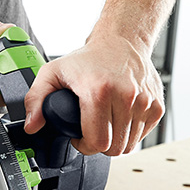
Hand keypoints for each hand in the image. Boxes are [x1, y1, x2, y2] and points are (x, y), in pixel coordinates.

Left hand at [23, 35, 163, 155]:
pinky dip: (130, 133)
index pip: (97, 142)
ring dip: (116, 140)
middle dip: (99, 145)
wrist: (121, 41)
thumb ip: (36, 100)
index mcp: (100, 91)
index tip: (79, 137)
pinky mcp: (157, 106)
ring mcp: (145, 102)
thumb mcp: (52, 73)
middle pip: (114, 148)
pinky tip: (120, 118)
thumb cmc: (88, 59)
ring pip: (129, 145)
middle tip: (91, 130)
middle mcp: (127, 97)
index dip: (85, 146)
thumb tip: (32, 126)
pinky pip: (142, 136)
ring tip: (105, 123)